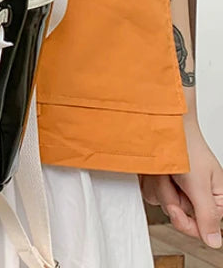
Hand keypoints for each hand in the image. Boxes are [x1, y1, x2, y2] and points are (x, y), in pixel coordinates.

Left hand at [140, 120, 222, 248]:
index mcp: (215, 199)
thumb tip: (214, 242)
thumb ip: (207, 215)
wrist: (165, 123)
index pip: (201, 228)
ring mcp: (176, 188)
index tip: (177, 210)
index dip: (186, 223)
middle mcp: (196, 196)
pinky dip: (149, 180)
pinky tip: (155, 168)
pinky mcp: (160, 181)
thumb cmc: (187, 146)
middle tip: (172, 179)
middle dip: (171, 196)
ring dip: (160, 185)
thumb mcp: (200, 184)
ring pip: (162, 203)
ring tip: (165, 168)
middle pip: (178, 216)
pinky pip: (149, 192)